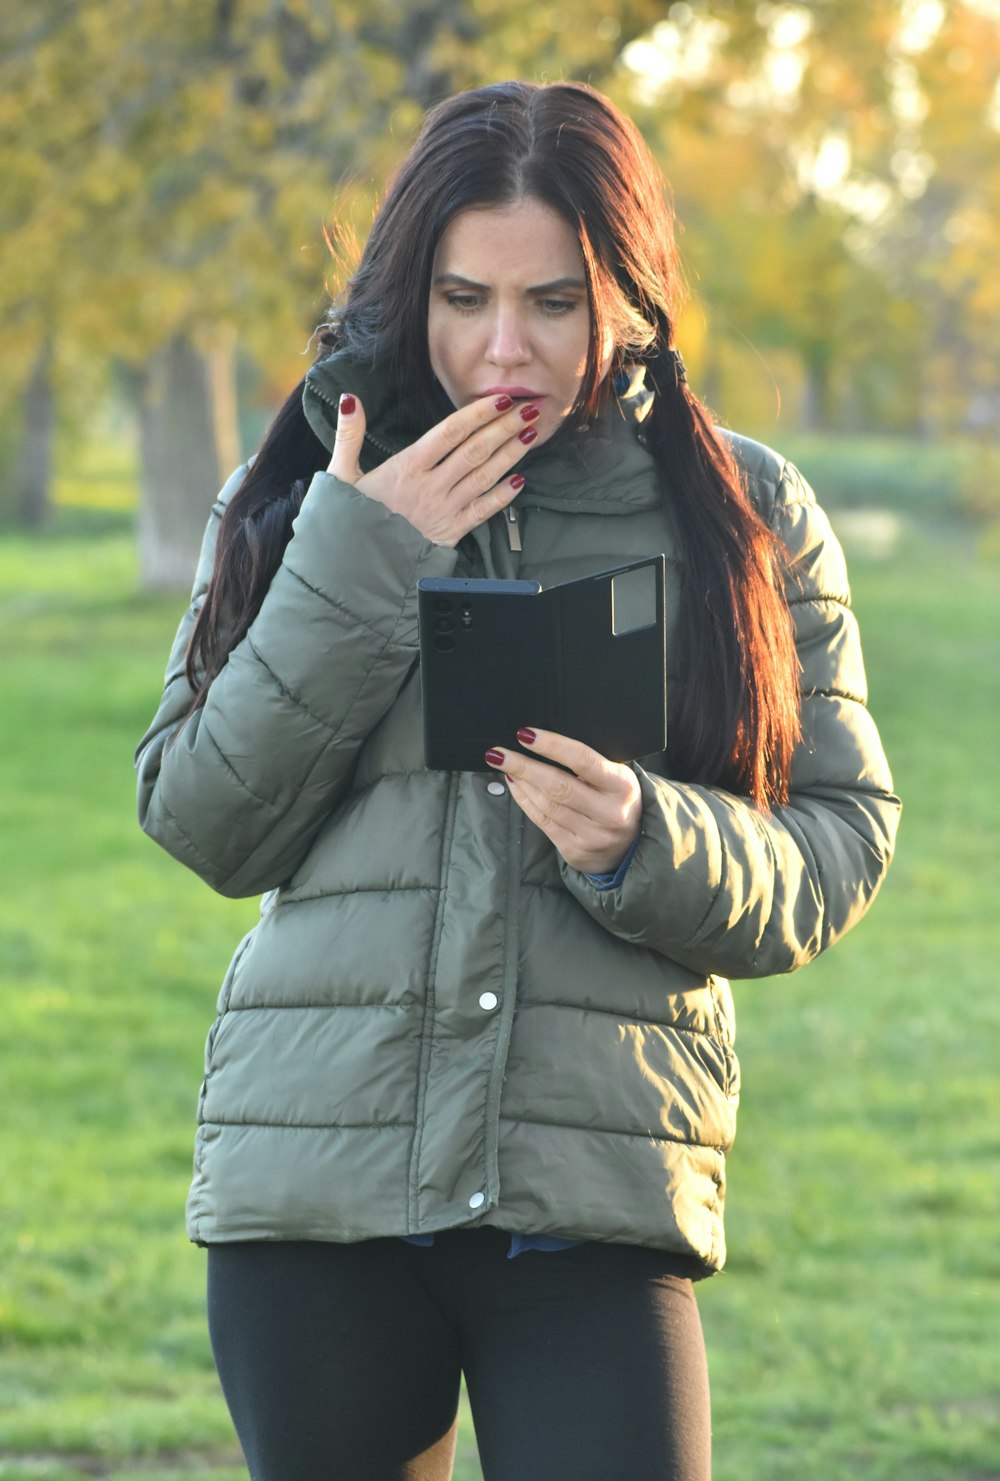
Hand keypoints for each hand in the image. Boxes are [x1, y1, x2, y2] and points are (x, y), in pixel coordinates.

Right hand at [327, 391, 535, 546]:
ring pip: (484, 477)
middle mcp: (430, 487)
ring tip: (531, 436)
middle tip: (530, 410)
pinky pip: (482, 513)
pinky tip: (520, 481)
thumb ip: (349, 435)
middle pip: (474, 451)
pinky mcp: (449, 534)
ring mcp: (443, 511)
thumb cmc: (347, 521)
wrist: (352, 568)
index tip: (500, 399)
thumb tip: (350, 399)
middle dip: (504, 428)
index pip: (450, 432)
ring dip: (510, 455)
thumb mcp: (341, 475)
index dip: (477, 414)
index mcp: (406, 468)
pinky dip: (502, 497)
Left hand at [485, 727, 642, 874]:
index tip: (525, 734)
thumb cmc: (616, 800)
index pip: (583, 760)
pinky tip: (514, 785)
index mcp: (622, 786)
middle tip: (498, 753)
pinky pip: (542, 821)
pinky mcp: (575, 850)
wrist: (630, 847)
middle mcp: (609, 813)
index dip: (552, 745)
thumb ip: (588, 764)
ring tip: (504, 765)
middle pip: (558, 785)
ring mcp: (592, 835)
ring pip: (546, 804)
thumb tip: (542, 742)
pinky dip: (524, 800)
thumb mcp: (616, 778)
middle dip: (523, 766)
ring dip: (520, 782)